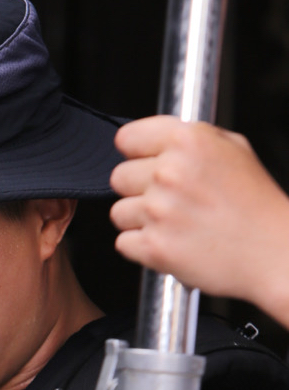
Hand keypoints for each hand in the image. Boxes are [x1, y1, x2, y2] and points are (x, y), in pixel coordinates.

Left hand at [110, 116, 288, 323]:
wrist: (271, 251)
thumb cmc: (256, 204)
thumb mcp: (233, 149)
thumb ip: (191, 140)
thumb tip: (157, 139)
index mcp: (187, 141)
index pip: (127, 138)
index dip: (135, 153)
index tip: (143, 162)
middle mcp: (168, 172)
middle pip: (118, 177)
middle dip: (137, 189)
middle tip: (167, 200)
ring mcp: (158, 211)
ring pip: (118, 213)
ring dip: (139, 221)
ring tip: (173, 224)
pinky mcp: (152, 247)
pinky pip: (124, 243)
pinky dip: (142, 247)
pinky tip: (171, 242)